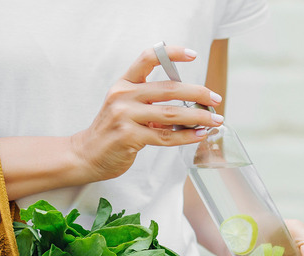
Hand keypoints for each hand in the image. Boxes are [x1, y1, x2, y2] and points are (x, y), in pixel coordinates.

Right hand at [70, 46, 223, 181]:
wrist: (87, 154)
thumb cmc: (112, 131)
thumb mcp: (126, 107)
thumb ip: (151, 102)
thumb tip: (190, 104)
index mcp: (124, 84)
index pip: (148, 58)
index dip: (172, 53)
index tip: (193, 55)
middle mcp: (123, 95)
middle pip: (169, 88)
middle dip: (198, 93)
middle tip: (215, 99)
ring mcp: (124, 116)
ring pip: (171, 113)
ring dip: (198, 117)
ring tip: (214, 120)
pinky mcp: (129, 136)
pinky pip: (165, 136)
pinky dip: (186, 136)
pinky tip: (199, 135)